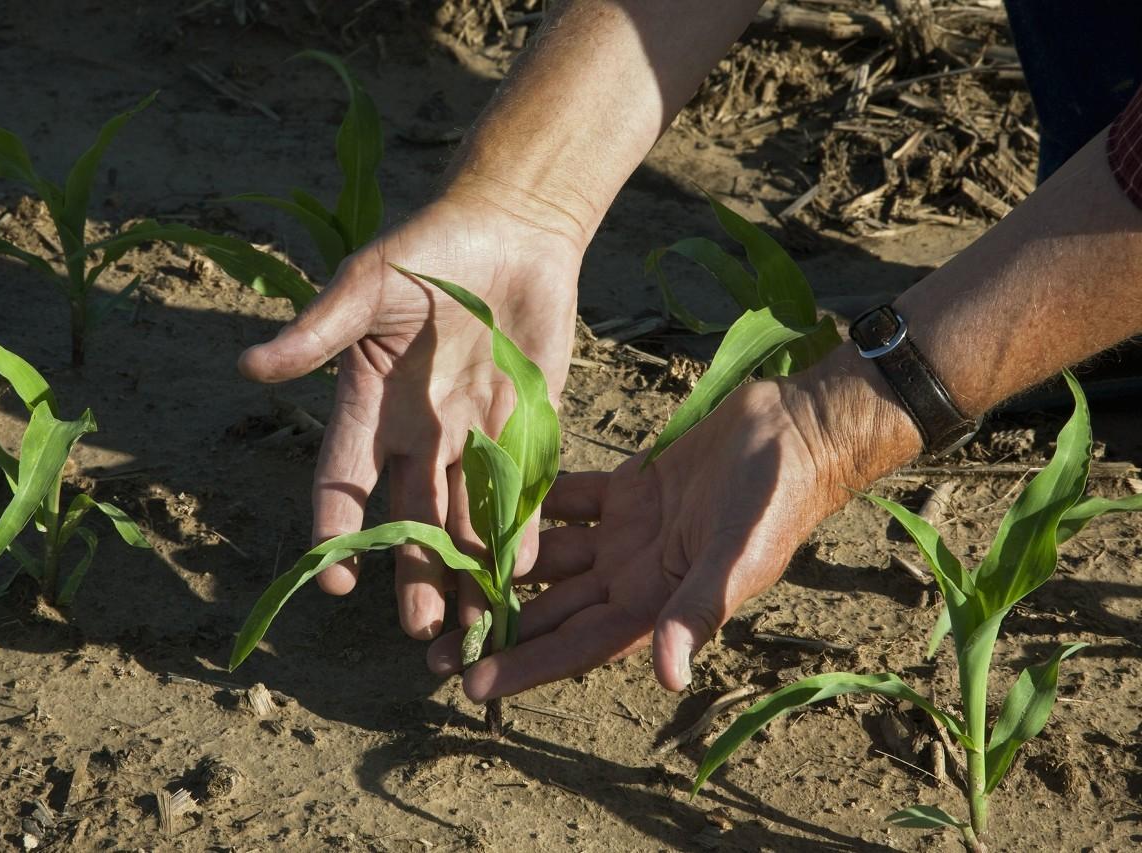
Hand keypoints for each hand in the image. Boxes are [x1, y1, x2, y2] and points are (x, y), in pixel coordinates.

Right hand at [239, 187, 584, 639]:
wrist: (514, 225)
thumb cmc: (431, 246)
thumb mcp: (367, 284)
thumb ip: (318, 331)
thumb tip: (248, 367)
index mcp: (372, 406)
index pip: (344, 482)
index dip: (337, 533)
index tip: (333, 584)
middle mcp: (421, 432)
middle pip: (412, 517)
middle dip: (415, 573)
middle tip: (420, 631)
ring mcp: (475, 434)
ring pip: (466, 516)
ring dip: (467, 569)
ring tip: (472, 624)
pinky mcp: (529, 425)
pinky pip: (522, 487)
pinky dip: (521, 527)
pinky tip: (522, 569)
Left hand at [428, 359, 918, 698]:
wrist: (797, 430)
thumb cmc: (774, 500)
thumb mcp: (737, 558)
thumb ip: (698, 611)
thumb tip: (667, 677)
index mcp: (655, 602)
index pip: (577, 644)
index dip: (524, 664)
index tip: (469, 683)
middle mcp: (633, 573)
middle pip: (551, 608)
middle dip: (494, 623)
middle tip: (429, 641)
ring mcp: (627, 531)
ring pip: (550, 554)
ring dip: (501, 562)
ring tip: (442, 570)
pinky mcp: (629, 486)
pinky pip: (568, 498)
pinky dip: (531, 500)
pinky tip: (485, 494)